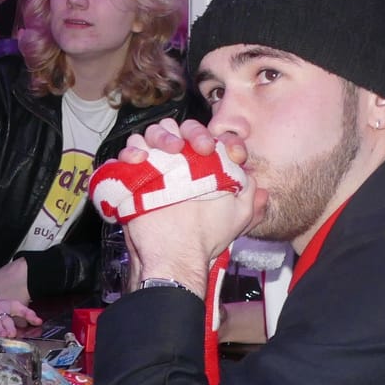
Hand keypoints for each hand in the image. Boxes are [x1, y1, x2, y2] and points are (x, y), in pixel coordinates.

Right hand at [120, 119, 262, 284]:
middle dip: (190, 133)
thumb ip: (251, 191)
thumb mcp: (239, 214)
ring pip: (150, 135)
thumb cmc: (206, 235)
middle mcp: (178, 165)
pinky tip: (140, 160)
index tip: (228, 152)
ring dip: (160, 136)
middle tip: (199, 149)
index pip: (209, 138)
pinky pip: (124, 156)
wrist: (174, 255)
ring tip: (171, 150)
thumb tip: (261, 182)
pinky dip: (130, 153)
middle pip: (179, 129)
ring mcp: (154, 170)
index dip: (220, 139)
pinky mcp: (132, 179)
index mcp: (202, 167)